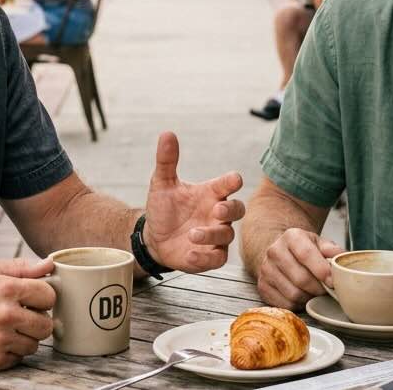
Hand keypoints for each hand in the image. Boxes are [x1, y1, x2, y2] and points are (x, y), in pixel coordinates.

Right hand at [0, 257, 55, 370]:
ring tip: (8, 327)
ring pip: (34, 344)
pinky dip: (12, 351)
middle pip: (46, 324)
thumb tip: (50, 265)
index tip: (33, 298)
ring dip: (25, 337)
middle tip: (22, 314)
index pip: (49, 296)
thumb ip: (21, 267)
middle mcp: (4, 316)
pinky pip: (18, 358)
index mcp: (6, 289)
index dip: (43, 296)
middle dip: (38, 319)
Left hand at [144, 132, 244, 272]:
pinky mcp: (209, 256)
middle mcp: (216, 213)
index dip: (232, 181)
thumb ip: (167, 160)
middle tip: (217, 210)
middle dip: (231, 210)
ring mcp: (215, 235)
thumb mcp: (162, 183)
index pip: (228, 184)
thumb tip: (167, 133)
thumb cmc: (164, 208)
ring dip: (211, 235)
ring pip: (226, 235)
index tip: (233, 180)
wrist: (153, 237)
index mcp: (210, 193)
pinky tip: (190, 254)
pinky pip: (216, 259)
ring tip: (192, 234)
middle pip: (238, 210)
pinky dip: (205, 258)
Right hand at [256, 228, 342, 309]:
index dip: (321, 270)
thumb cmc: (303, 249)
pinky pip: (285, 304)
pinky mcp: (262, 286)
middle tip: (326, 290)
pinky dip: (298, 304)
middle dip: (318, 288)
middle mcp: (275, 251)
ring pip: (293, 294)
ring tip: (314, 292)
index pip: (306, 254)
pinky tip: (302, 296)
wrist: (279, 252)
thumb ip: (332, 250)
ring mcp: (266, 269)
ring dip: (309, 297)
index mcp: (291, 236)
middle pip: (300, 278)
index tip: (332, 281)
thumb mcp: (318, 243)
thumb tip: (342, 258)